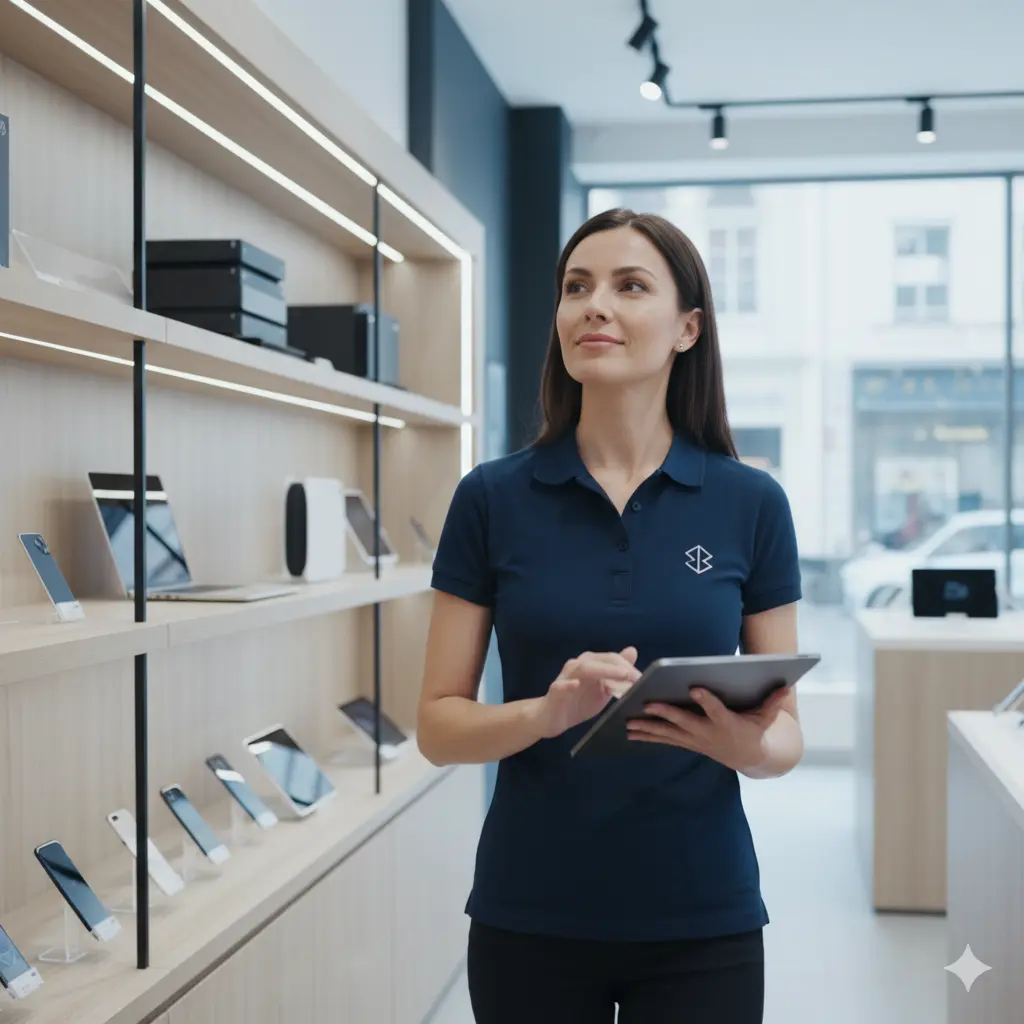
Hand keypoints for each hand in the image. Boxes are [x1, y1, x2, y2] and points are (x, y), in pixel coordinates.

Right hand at [536, 648, 640, 739]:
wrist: (551, 718)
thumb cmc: (578, 702)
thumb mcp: (602, 688)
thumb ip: (617, 673)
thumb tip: (632, 651)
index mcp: (591, 664)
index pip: (612, 659)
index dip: (629, 667)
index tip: (644, 679)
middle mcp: (578, 665)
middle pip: (601, 660)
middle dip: (620, 668)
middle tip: (637, 678)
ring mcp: (565, 677)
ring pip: (583, 668)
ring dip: (602, 671)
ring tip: (620, 675)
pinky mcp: (555, 691)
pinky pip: (560, 686)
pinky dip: (568, 684)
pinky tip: (575, 684)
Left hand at [626, 686, 789, 772]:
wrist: (748, 756)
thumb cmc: (755, 729)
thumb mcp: (766, 717)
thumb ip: (773, 701)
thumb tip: (786, 684)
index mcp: (727, 723)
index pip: (716, 710)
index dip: (707, 701)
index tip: (695, 688)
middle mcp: (708, 733)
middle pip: (684, 722)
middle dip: (666, 713)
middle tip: (648, 703)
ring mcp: (695, 740)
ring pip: (669, 733)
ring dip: (648, 728)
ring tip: (629, 722)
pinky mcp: (687, 742)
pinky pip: (665, 739)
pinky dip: (648, 735)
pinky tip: (630, 731)